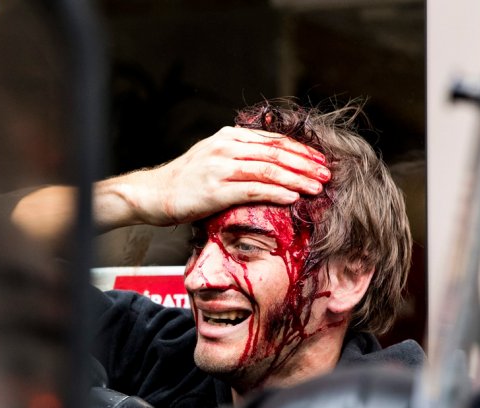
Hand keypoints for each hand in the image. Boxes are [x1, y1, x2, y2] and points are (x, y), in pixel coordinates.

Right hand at [110, 126, 331, 226]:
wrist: (152, 193)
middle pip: (276, 153)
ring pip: (269, 170)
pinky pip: (253, 189)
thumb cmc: (185, 182)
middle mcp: (226, 146)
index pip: (274, 141)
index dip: (301, 151)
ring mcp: (220, 167)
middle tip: (327, 174)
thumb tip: (272, 167)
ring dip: (297, 178)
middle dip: (305, 164)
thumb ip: (240, 157)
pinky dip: (276, 192)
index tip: (320, 161)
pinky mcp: (215, 189)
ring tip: (317, 187)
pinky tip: (293, 198)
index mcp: (229, 137)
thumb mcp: (214, 159)